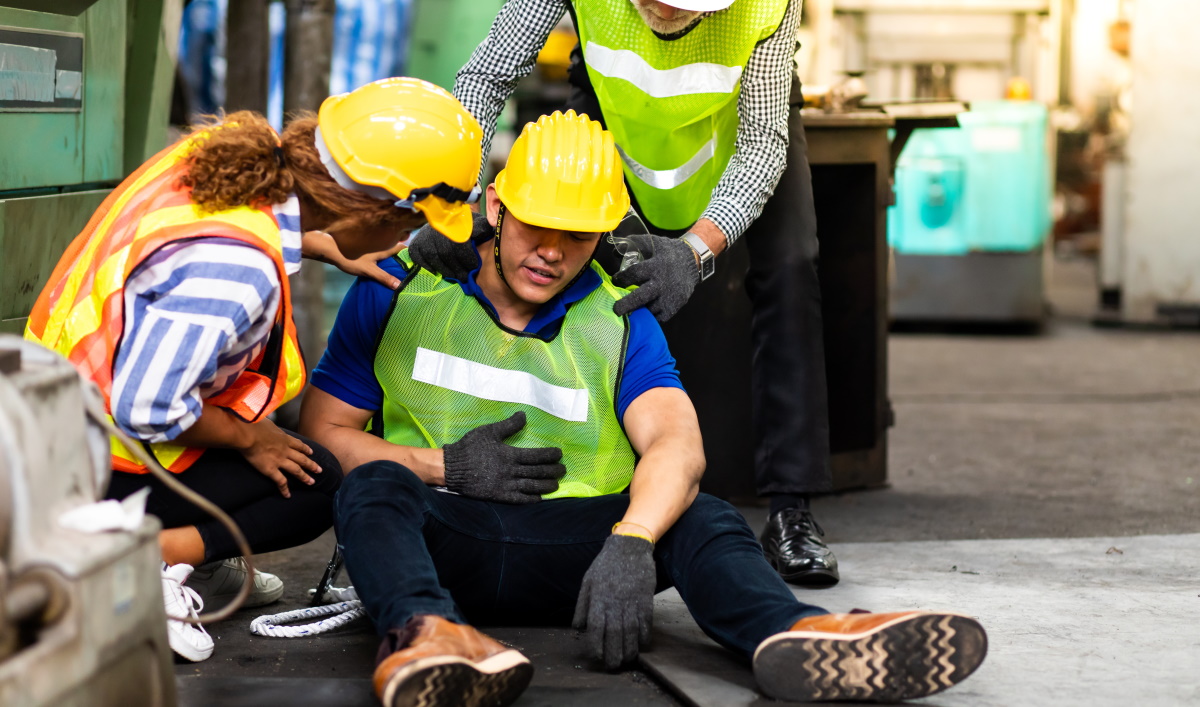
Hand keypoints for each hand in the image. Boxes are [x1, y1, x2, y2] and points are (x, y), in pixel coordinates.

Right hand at [238, 419, 321, 498]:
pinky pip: (280, 482)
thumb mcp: (265, 421)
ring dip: (304, 477)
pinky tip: (288, 495)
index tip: (311, 452)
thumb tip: (264, 423)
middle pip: (302, 458)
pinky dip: (285, 489)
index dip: (305, 449)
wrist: (248, 434)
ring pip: (296, 470)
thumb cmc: (253, 424)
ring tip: (312, 482)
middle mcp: (285, 450)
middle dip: (311, 465)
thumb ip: (268, 425)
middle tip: (320, 470)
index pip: (298, 445)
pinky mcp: (271, 470)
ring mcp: (279, 460)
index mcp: (284, 438)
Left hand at [302, 230, 404, 289]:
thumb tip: (399, 285)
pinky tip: (384, 265)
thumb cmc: (351, 259)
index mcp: (385, 247)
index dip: (412, 253)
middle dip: (404, 255)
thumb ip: (384, 277)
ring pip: (389, 249)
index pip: (403, 247)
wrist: (331, 250)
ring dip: (395, 255)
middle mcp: (381, 243)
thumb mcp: (369, 271)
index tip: (419, 262)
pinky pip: (381, 251)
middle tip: (412, 267)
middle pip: (397, 247)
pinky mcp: (367, 248)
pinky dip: (385, 257)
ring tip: (400, 268)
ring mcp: (374, 245)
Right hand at [406, 213, 490, 281]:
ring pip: (433, 256)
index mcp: (453, 222)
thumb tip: (477, 234)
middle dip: (457, 267)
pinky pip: (418, 257)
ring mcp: (424, 235)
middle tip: (464, 277)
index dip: (467, 258)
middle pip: (445, 252)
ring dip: (444, 270)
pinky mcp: (416, 243)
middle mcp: (437, 228)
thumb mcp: (477, 223)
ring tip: (454, 276)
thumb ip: (481, 228)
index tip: (473, 267)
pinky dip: (426, 266)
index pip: (459, 243)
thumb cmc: (466, 226)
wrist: (445, 220)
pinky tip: (436, 272)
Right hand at [442, 411, 565, 503]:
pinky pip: (518, 499)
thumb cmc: (470, 447)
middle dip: (553, 471)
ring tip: (556, 484)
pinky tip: (539, 498)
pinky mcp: (498, 495)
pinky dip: (531, 499)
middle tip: (563, 469)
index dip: (550, 455)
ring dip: (546, 485)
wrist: (452, 467)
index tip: (559, 454)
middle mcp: (511, 471)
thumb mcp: (489, 431)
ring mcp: (505, 485)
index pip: (537, 455)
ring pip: (531, 486)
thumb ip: (509, 425)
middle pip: (538, 472)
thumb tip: (524, 415)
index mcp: (510, 454)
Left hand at [572, 533, 656, 669]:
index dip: (596, 645)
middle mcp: (615, 603)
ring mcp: (632, 601)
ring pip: (632, 632)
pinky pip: (646, 622)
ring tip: (628, 659)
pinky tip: (642, 644)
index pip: (595, 628)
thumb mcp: (588, 581)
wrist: (630, 546)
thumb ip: (583, 605)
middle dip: (614, 654)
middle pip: (615, 635)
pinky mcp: (646, 599)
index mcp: (598, 599)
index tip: (597, 656)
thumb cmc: (606, 564)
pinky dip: (645, 635)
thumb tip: (578, 627)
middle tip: (613, 666)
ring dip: (630, 649)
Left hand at [611, 234, 698, 321]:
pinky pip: (660, 317)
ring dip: (638, 310)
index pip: (634, 273)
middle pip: (640, 297)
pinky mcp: (675, 306)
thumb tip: (614, 250)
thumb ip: (635, 243)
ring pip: (649, 309)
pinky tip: (644, 311)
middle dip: (626, 305)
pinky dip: (651, 316)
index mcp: (656, 266)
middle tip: (616, 310)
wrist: (692, 262)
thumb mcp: (654, 243)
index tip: (615, 281)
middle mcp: (662, 283)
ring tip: (630, 309)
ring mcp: (669, 296)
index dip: (622, 278)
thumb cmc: (668, 252)